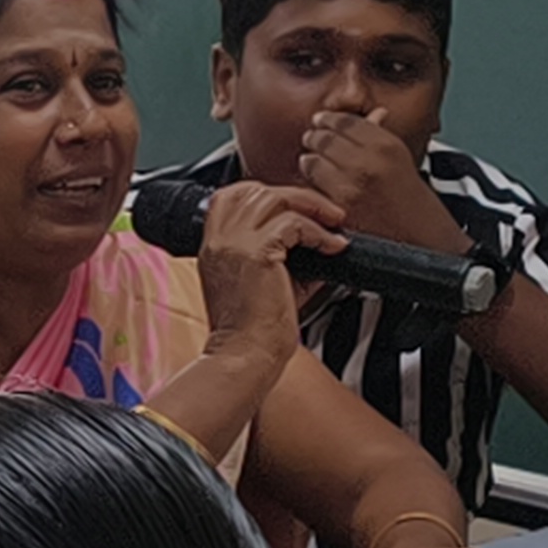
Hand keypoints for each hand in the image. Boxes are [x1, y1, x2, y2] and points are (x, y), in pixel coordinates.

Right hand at [191, 179, 349, 353]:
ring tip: (333, 223)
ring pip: (274, 198)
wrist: (246, 357)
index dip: (267, 195)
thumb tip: (318, 243)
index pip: (231, 197)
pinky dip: (318, 232)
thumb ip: (284, 258)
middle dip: (294, 195)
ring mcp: (233, 244)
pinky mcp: (255, 253)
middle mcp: (218, 241)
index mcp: (214, 247)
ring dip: (310, 207)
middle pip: (254, 190)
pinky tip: (332, 246)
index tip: (296, 208)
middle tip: (324, 211)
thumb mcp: (265, 284)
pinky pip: (292, 223)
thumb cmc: (252, 334)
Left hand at [296, 110, 468, 253]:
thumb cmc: (416, 204)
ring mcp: (351, 185)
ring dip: (310, 160)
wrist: (425, 241)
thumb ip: (382, 136)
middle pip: (324, 137)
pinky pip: (312, 187)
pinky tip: (317, 185)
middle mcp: (368, 161)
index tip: (322, 119)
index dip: (329, 119)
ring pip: (312, 160)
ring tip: (313, 162)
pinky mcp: (340, 208)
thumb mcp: (403, 161)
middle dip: (316, 137)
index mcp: (385, 145)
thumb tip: (374, 114)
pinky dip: (311, 184)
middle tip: (313, 139)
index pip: (344, 120)